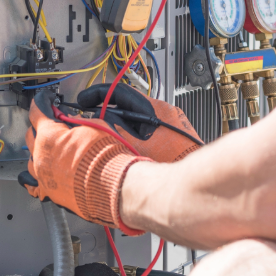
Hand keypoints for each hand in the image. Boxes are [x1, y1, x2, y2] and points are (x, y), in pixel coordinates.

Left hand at [18, 91, 145, 232]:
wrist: (113, 184)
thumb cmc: (105, 156)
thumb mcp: (93, 126)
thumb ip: (76, 122)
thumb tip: (71, 120)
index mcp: (49, 135)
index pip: (37, 112)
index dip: (42, 103)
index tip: (45, 101)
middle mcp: (41, 156)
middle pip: (31, 135)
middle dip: (40, 127)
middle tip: (53, 125)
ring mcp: (43, 175)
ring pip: (31, 159)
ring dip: (38, 152)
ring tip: (49, 150)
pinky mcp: (50, 192)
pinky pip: (33, 185)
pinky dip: (33, 178)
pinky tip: (37, 175)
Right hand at [75, 84, 201, 162]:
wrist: (192, 185)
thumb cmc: (168, 164)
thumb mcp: (131, 145)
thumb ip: (112, 128)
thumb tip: (96, 119)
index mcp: (154, 109)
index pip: (120, 91)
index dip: (97, 94)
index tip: (84, 100)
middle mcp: (165, 112)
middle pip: (128, 104)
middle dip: (107, 112)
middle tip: (91, 121)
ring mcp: (172, 123)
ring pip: (138, 118)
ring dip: (121, 125)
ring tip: (108, 138)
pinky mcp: (175, 135)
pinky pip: (149, 129)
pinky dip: (134, 134)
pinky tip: (127, 148)